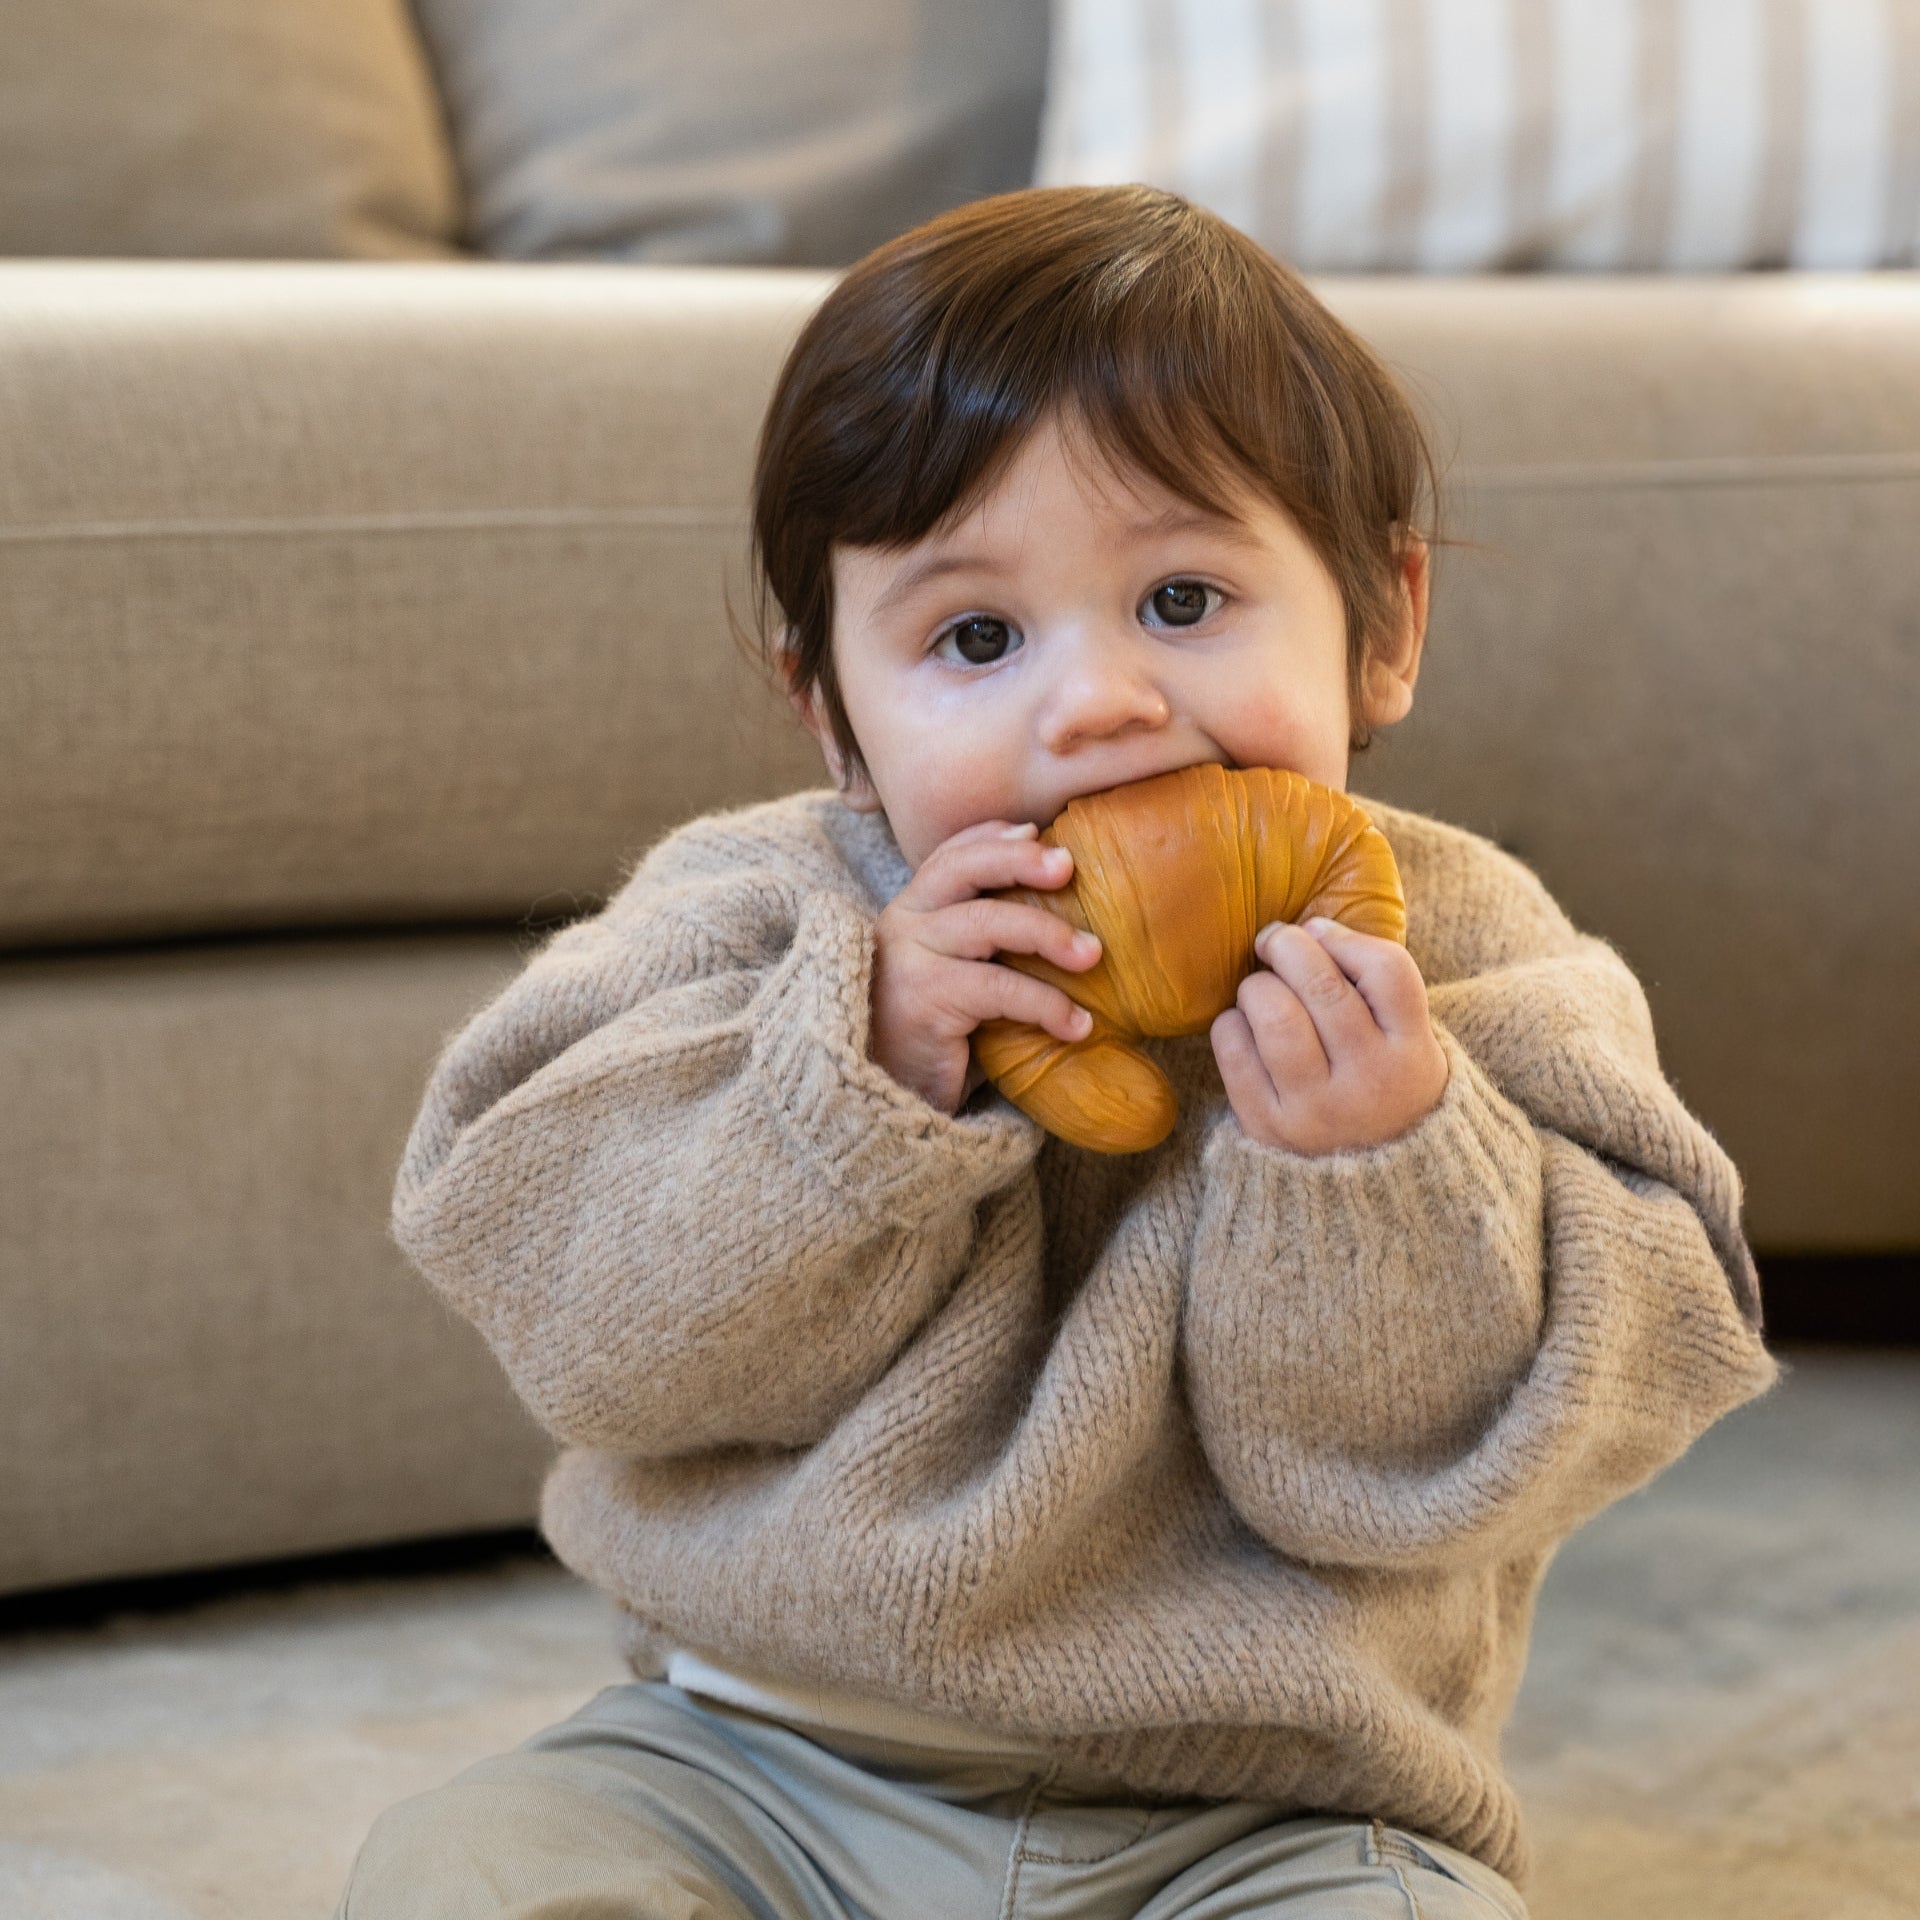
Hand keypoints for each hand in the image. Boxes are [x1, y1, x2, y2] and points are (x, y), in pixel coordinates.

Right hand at [870, 820, 1102, 1113]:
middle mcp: (902, 924)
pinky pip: (998, 988)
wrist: (878, 1103)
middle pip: (963, 869)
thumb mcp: (954, 980)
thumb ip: (985, 946)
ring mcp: (909, 959)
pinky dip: (1046, 1003)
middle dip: (1019, 859)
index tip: (1038, 831)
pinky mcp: (924, 1001)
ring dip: (1047, 932)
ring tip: (1093, 954)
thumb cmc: (927, 1042)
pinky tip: (1077, 1024)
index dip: (992, 837)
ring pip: (986, 923)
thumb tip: (1063, 917)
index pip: (949, 855)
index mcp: (909, 912)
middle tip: (1070, 867)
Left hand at [1210, 917, 1448, 1155]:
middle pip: (1322, 986)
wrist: (1365, 1192)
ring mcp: (1317, 1109)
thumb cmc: (1379, 1089)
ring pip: (1274, 1013)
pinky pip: (1234, 1049)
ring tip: (1261, 990)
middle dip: (1288, 946)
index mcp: (1413, 1056)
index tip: (1320, 931)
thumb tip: (1310, 928)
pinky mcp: (1268, 1127)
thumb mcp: (1407, 1046)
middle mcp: (1369, 1083)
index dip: (1345, 938)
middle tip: (1275, 941)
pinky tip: (1244, 1027)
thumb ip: (1376, 989)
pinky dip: (1231, 1024)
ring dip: (1257, 986)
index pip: (1387, 971)